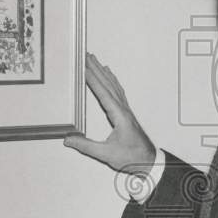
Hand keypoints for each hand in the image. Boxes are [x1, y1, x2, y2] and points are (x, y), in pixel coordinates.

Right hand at [64, 53, 155, 174]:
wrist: (148, 161)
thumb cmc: (131, 157)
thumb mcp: (106, 154)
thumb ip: (86, 146)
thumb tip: (68, 139)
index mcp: (119, 116)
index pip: (103, 93)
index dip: (92, 79)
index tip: (83, 67)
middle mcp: (123, 109)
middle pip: (108, 84)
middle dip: (96, 69)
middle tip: (86, 55)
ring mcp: (126, 110)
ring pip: (114, 85)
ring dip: (103, 72)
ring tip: (95, 60)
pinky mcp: (126, 113)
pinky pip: (118, 90)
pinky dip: (111, 80)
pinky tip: (109, 75)